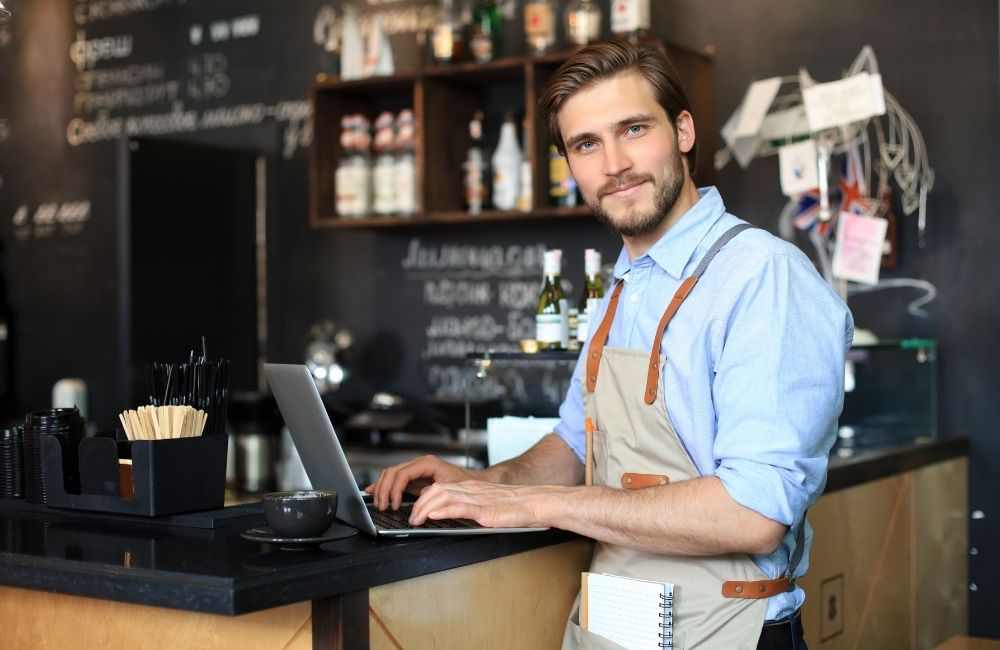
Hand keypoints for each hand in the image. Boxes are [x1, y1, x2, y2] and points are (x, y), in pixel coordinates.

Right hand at [365, 455, 477, 510]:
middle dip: (384, 490)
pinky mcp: (414, 477)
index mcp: (427, 463)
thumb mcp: (450, 490)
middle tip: (383, 507)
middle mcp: (419, 463)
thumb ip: (433, 495)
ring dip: (382, 489)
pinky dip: (384, 486)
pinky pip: (395, 478)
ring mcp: (415, 469)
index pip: (402, 473)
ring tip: (380, 504)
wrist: (474, 482)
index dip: (395, 490)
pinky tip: (373, 492)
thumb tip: (417, 506)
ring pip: (390, 474)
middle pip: (392, 472)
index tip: (394, 505)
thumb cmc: (465, 485)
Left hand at [408, 480, 546, 528]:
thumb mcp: (490, 505)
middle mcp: (472, 490)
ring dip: (425, 508)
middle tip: (411, 518)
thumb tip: (456, 517)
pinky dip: (443, 510)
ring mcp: (478, 498)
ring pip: (443, 496)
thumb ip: (474, 508)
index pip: (441, 488)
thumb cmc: (519, 507)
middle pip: (437, 490)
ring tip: (416, 520)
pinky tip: (433, 515)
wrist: (537, 503)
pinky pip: (460, 507)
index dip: (424, 497)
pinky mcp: (485, 509)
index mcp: (473, 489)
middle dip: (419, 504)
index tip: (416, 510)